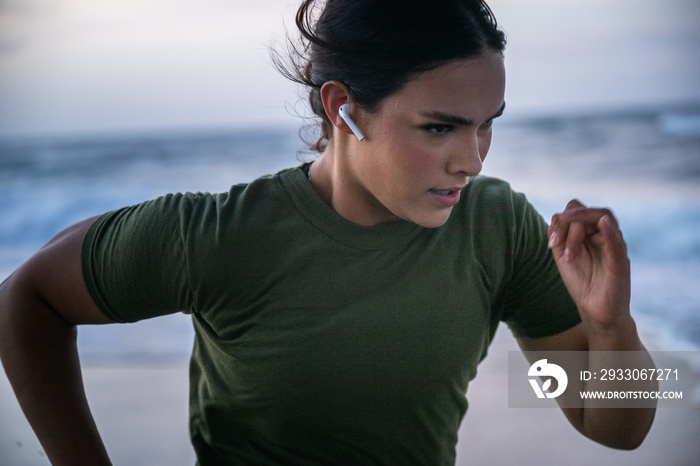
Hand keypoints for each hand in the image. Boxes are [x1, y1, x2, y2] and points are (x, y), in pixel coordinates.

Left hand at [548, 200, 630, 328]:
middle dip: (568, 223)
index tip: (551, 244)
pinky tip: (603, 223)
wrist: (595, 310)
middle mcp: (604, 235)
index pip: (577, 211)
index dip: (561, 221)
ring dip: (579, 227)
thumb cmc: (581, 282)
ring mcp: (614, 246)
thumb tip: (557, 215)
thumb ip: (559, 235)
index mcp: (591, 233)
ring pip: (602, 219)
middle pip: (589, 212)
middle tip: (555, 244)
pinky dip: (610, 230)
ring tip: (566, 249)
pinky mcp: (621, 261)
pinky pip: (617, 241)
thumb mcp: (563, 255)